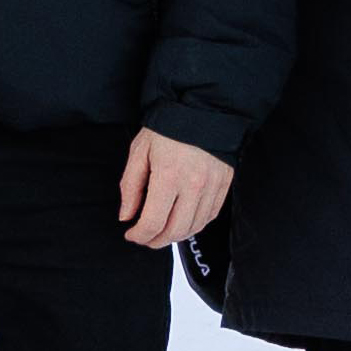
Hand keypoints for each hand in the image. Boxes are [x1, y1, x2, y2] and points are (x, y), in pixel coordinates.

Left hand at [114, 128, 232, 250]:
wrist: (201, 110)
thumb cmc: (166, 128)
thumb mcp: (139, 152)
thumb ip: (130, 186)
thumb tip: (126, 216)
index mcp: (169, 176)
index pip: (153, 222)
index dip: (139, 235)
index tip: (131, 234)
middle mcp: (193, 185)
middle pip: (175, 231)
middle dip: (155, 241)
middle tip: (144, 238)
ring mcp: (212, 187)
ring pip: (193, 228)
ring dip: (175, 236)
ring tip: (161, 232)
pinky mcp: (224, 186)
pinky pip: (209, 217)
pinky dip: (194, 226)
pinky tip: (181, 222)